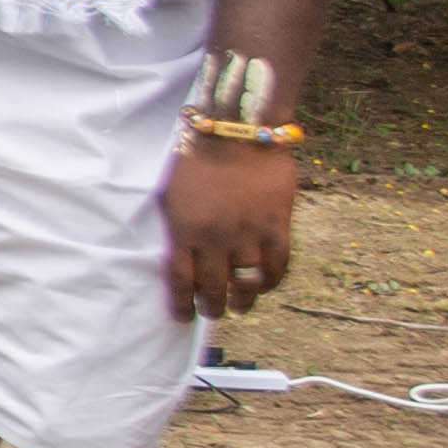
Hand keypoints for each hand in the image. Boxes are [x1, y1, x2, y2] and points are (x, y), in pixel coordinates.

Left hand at [164, 133, 299, 321]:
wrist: (236, 131)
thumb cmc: (195, 159)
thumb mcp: (169, 193)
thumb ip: (174, 227)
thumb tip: (175, 257)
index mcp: (185, 231)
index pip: (180, 281)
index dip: (180, 305)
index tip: (181, 317)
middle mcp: (216, 238)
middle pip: (214, 288)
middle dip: (212, 307)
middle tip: (213, 312)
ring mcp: (249, 233)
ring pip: (247, 283)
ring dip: (243, 300)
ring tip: (241, 306)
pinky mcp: (277, 225)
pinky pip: (278, 266)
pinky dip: (272, 282)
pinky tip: (265, 285)